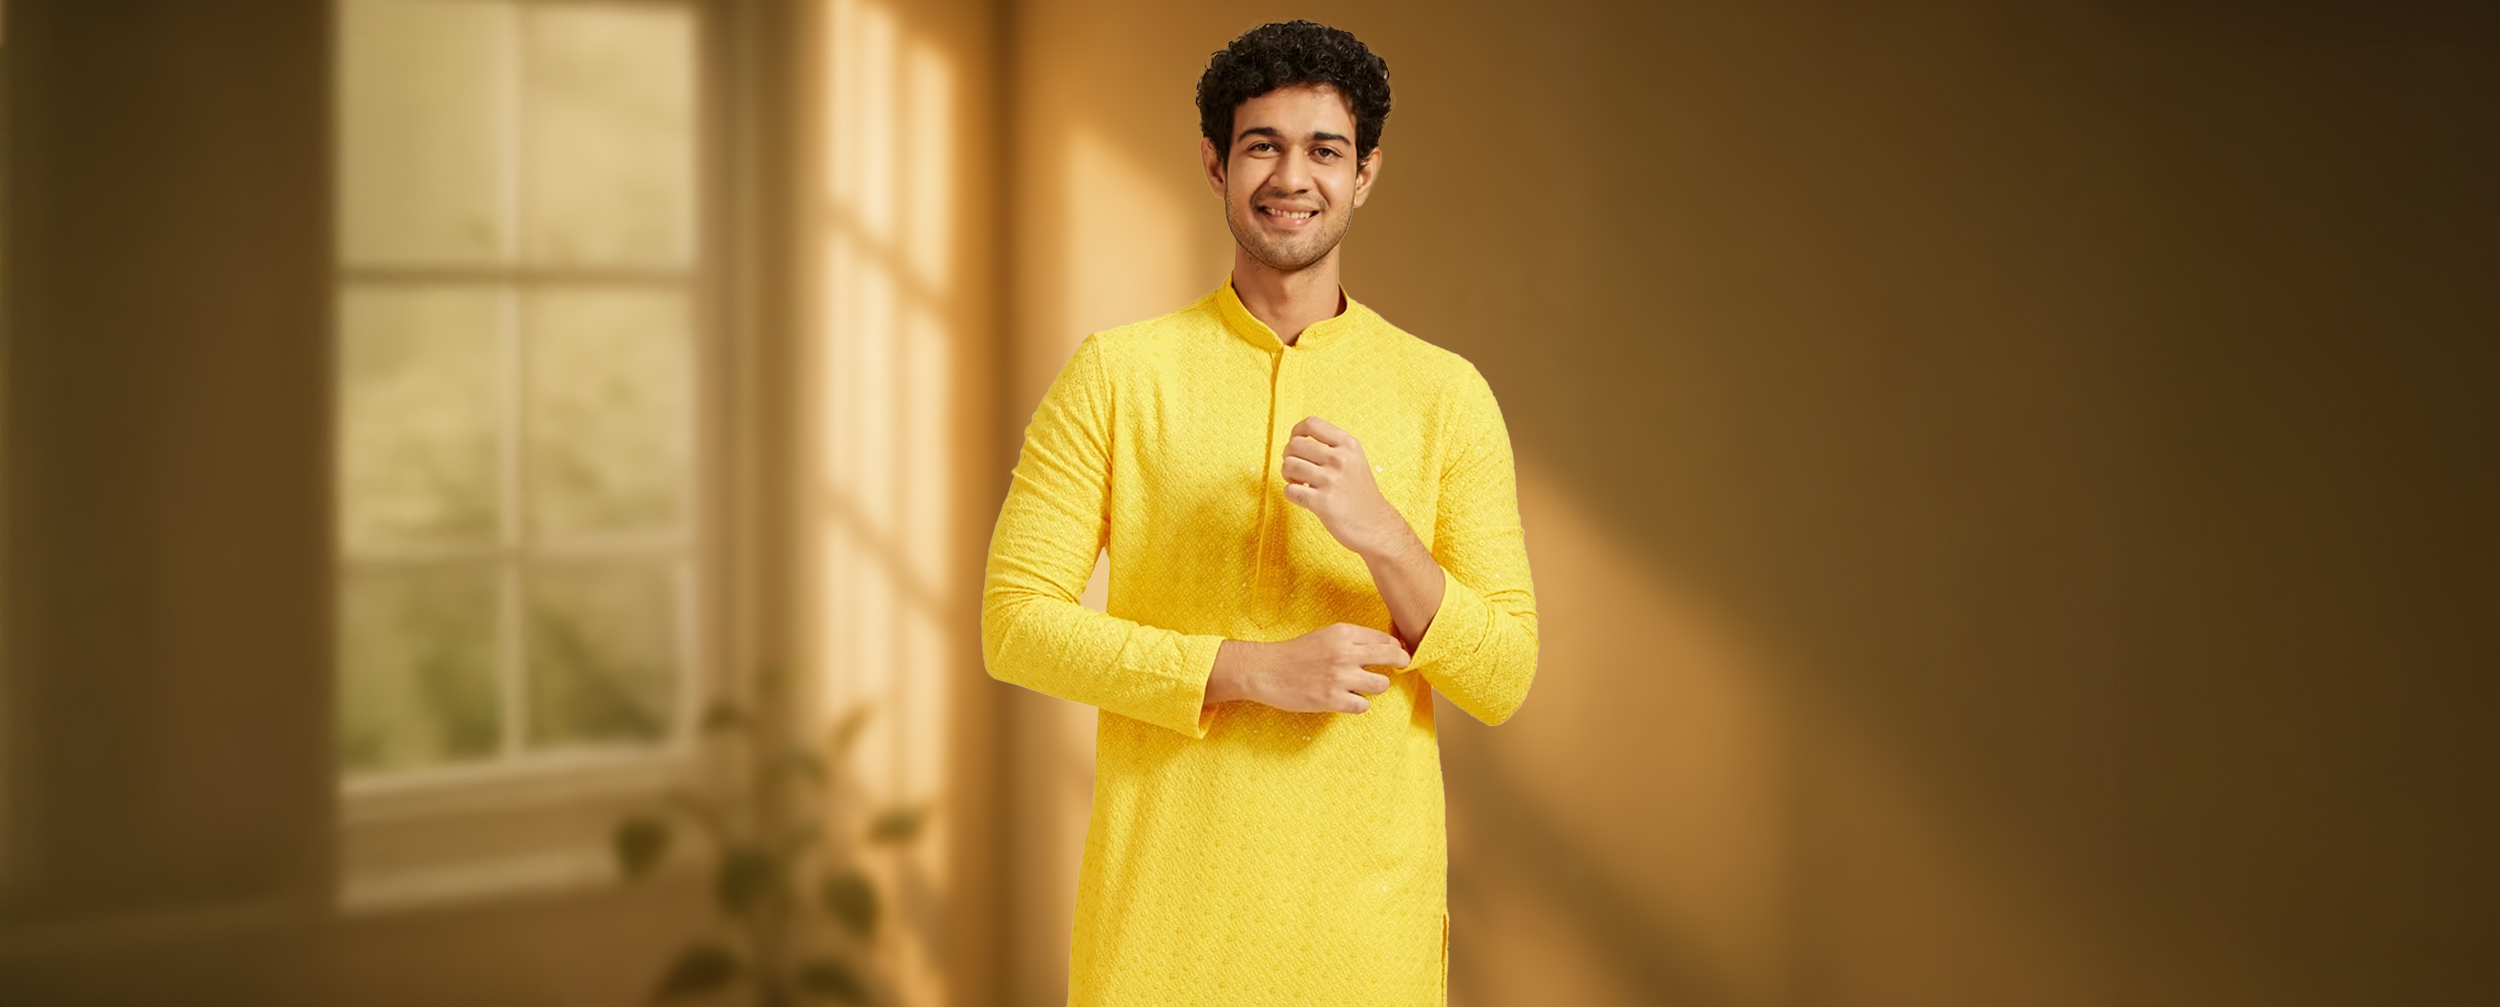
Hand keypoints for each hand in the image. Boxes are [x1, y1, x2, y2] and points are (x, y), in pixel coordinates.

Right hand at [1207, 624, 1408, 713]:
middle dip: (1401, 661)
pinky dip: (1358, 704)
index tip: (1397, 653)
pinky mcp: (1332, 699)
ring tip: (1362, 686)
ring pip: (1381, 685)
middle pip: (1391, 657)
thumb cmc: (1294, 654)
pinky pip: (1363, 705)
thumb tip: (1382, 647)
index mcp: (1342, 633)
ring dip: (1375, 686)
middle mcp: (1344, 653)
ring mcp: (1339, 677)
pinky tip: (1347, 700)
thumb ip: (1350, 640)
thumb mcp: (1324, 636)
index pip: (1383, 639)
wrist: (1265, 671)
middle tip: (1402, 665)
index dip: (1395, 647)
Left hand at [1281, 417, 1406, 558]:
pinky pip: (1289, 490)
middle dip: (1289, 457)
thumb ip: (1331, 447)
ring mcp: (1331, 480)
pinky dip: (1291, 494)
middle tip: (1297, 470)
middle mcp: (1340, 459)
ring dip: (1288, 476)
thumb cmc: (1360, 493)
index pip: (1311, 423)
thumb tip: (1295, 440)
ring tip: (1300, 483)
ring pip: (1288, 466)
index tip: (1297, 444)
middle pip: (1294, 444)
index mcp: (1348, 444)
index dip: (1296, 432)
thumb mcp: (1354, 460)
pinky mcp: (1323, 502)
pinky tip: (1304, 498)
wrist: (1376, 525)